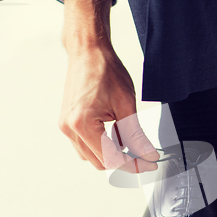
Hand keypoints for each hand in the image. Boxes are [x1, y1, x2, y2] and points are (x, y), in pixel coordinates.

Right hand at [58, 0, 158, 172]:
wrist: (88, 51)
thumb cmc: (104, 70)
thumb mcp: (126, 105)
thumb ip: (136, 135)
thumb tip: (147, 155)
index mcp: (82, 125)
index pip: (111, 159)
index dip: (134, 165)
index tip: (149, 164)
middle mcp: (70, 129)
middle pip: (101, 162)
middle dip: (124, 161)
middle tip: (145, 154)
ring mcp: (67, 126)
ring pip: (93, 156)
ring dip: (113, 153)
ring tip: (128, 136)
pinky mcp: (68, 122)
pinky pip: (87, 144)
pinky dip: (104, 144)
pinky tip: (116, 131)